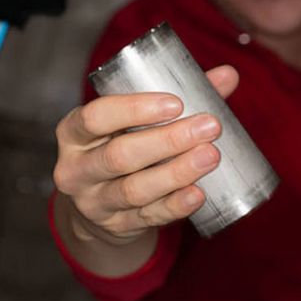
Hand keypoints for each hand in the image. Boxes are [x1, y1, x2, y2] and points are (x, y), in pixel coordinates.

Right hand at [53, 65, 238, 245]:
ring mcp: (95, 202)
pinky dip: (175, 206)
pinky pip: (149, 217)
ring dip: (176, 173)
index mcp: (74, 132)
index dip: (134, 109)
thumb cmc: (120, 145)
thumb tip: (226, 75)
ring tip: (211, 156)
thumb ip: (174, 98)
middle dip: (168, 141)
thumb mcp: (131, 121)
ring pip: (135, 189)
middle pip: (120, 156)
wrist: (99, 205)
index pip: (96, 117)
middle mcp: (77, 169)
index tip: (176, 103)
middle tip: (209, 127)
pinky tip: (198, 194)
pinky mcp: (117, 226)